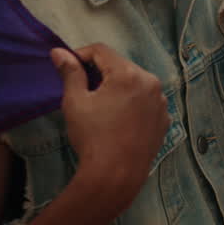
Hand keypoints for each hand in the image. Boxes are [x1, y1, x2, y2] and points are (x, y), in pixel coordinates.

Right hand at [52, 44, 169, 204]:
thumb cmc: (92, 136)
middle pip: (121, 66)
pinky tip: (119, 120)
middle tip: (82, 89)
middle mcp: (151, 82)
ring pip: (135, 83)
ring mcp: (161, 101)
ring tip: (101, 107)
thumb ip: (70, 73)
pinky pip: (146, 101)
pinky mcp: (164, 118)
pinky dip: (132, 103)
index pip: (102, 51)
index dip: (81, 54)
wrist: (116, 174)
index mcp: (129, 74)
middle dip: (100, 72)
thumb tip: (59, 52)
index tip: (68, 67)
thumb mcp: (75, 102)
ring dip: (118, 87)